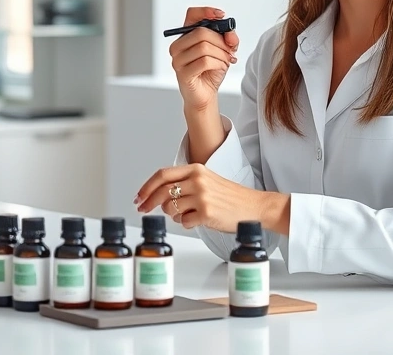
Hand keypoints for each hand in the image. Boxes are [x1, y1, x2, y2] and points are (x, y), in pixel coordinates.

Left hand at [134, 164, 274, 232]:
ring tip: (187, 213)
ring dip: (174, 214)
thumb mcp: (206, 179)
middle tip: (144, 209)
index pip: (162, 175)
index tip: (139, 196)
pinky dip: (186, 223)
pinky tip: (197, 220)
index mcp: (196, 169)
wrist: (252, 206)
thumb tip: (159, 194)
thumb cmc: (230, 196)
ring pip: (170, 209)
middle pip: (161, 192)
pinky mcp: (206, 213)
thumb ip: (185, 182)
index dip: (147, 187)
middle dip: (149, 202)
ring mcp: (202, 197)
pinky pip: (183, 222)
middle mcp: (197, 181)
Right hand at [170, 7, 239, 112]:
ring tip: (226, 61)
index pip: (192, 15)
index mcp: (186, 36)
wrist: (205, 94)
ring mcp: (178, 60)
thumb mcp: (223, 50)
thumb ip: (228, 39)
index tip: (221, 15)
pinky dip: (218, 64)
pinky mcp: (183, 73)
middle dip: (221, 41)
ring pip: (204, 47)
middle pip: (201, 32)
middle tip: (230, 50)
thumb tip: (230, 33)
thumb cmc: (211, 71)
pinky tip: (220, 68)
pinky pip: (205, 62)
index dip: (207, 11)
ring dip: (221, 54)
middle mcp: (178, 46)